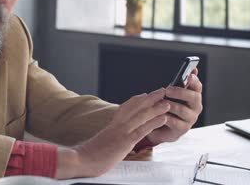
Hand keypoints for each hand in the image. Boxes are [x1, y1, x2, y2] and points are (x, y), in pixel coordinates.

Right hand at [55, 88, 169, 178]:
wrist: (81, 159)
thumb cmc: (90, 154)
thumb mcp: (103, 141)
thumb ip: (112, 136)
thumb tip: (116, 136)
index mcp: (112, 124)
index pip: (126, 107)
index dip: (137, 100)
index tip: (146, 95)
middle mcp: (118, 124)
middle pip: (137, 106)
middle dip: (151, 98)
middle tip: (163, 90)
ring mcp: (122, 132)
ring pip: (142, 115)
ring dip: (156, 107)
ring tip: (168, 102)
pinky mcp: (125, 141)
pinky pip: (142, 129)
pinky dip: (154, 122)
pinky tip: (163, 118)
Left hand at [146, 68, 202, 143]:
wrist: (161, 126)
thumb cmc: (169, 106)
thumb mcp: (173, 93)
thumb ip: (182, 82)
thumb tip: (194, 69)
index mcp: (194, 95)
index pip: (198, 86)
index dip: (194, 80)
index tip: (188, 76)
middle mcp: (196, 107)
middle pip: (193, 97)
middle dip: (180, 92)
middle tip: (168, 90)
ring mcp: (191, 118)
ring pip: (182, 109)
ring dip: (169, 105)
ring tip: (159, 102)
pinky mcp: (183, 129)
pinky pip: (173, 121)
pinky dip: (164, 116)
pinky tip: (157, 113)